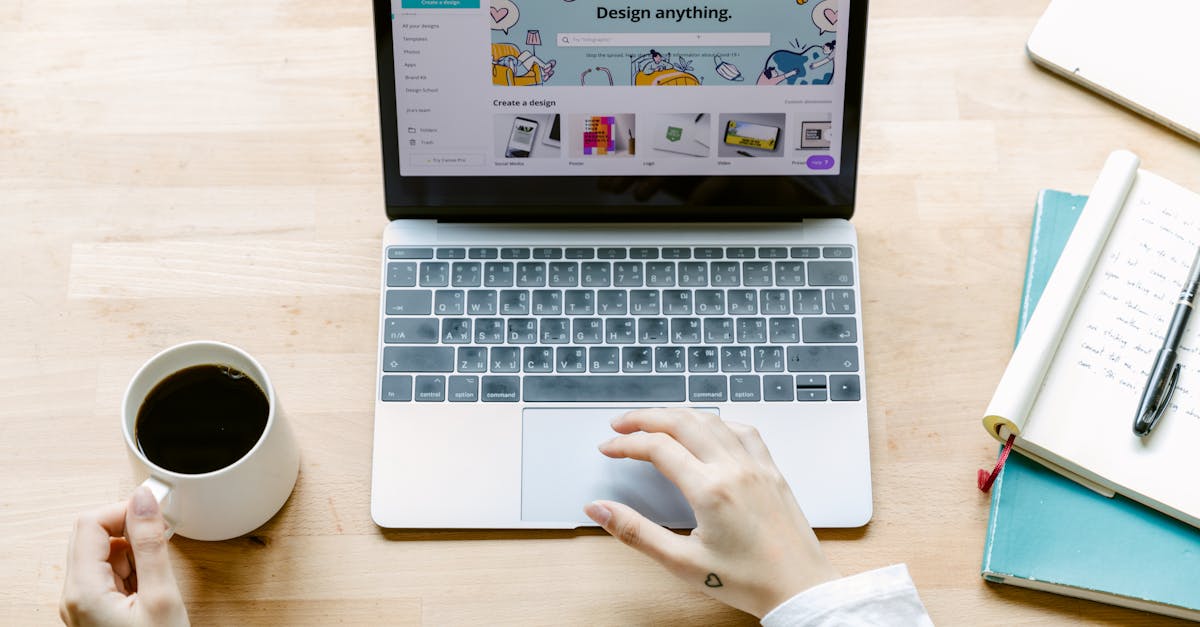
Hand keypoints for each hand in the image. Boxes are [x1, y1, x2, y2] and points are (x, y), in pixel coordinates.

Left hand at [60, 486, 188, 626]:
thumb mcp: (161, 597)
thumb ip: (151, 545)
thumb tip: (145, 500)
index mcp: (83, 590)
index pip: (90, 523)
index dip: (124, 510)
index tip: (155, 512)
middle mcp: (74, 596)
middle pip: (91, 535)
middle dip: (128, 527)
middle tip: (160, 534)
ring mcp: (82, 605)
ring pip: (101, 554)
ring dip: (132, 550)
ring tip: (157, 573)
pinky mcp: (95, 612)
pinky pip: (108, 574)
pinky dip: (131, 569)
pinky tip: (150, 586)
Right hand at [584, 409, 838, 617]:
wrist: (799, 588)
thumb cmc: (748, 581)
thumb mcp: (682, 562)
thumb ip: (636, 532)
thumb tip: (600, 510)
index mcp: (710, 490)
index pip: (657, 448)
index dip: (625, 444)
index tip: (607, 448)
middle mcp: (734, 469)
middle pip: (680, 422)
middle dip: (644, 418)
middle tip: (620, 424)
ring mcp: (756, 465)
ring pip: (711, 419)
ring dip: (677, 414)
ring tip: (655, 421)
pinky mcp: (771, 469)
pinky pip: (742, 430)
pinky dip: (716, 421)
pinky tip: (706, 428)